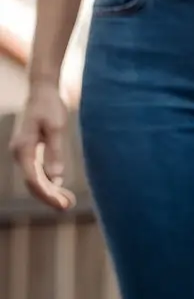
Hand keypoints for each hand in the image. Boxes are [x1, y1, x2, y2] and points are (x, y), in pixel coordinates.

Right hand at [10, 82, 75, 210]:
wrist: (42, 91)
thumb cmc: (50, 106)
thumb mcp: (56, 127)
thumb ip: (54, 151)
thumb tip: (55, 176)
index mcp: (23, 147)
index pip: (33, 179)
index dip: (47, 195)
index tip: (62, 205)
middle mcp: (19, 152)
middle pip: (32, 184)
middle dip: (50, 197)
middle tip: (69, 207)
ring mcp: (22, 154)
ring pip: (35, 181)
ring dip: (50, 193)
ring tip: (69, 202)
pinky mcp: (29, 154)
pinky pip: (37, 174)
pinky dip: (49, 184)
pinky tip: (62, 190)